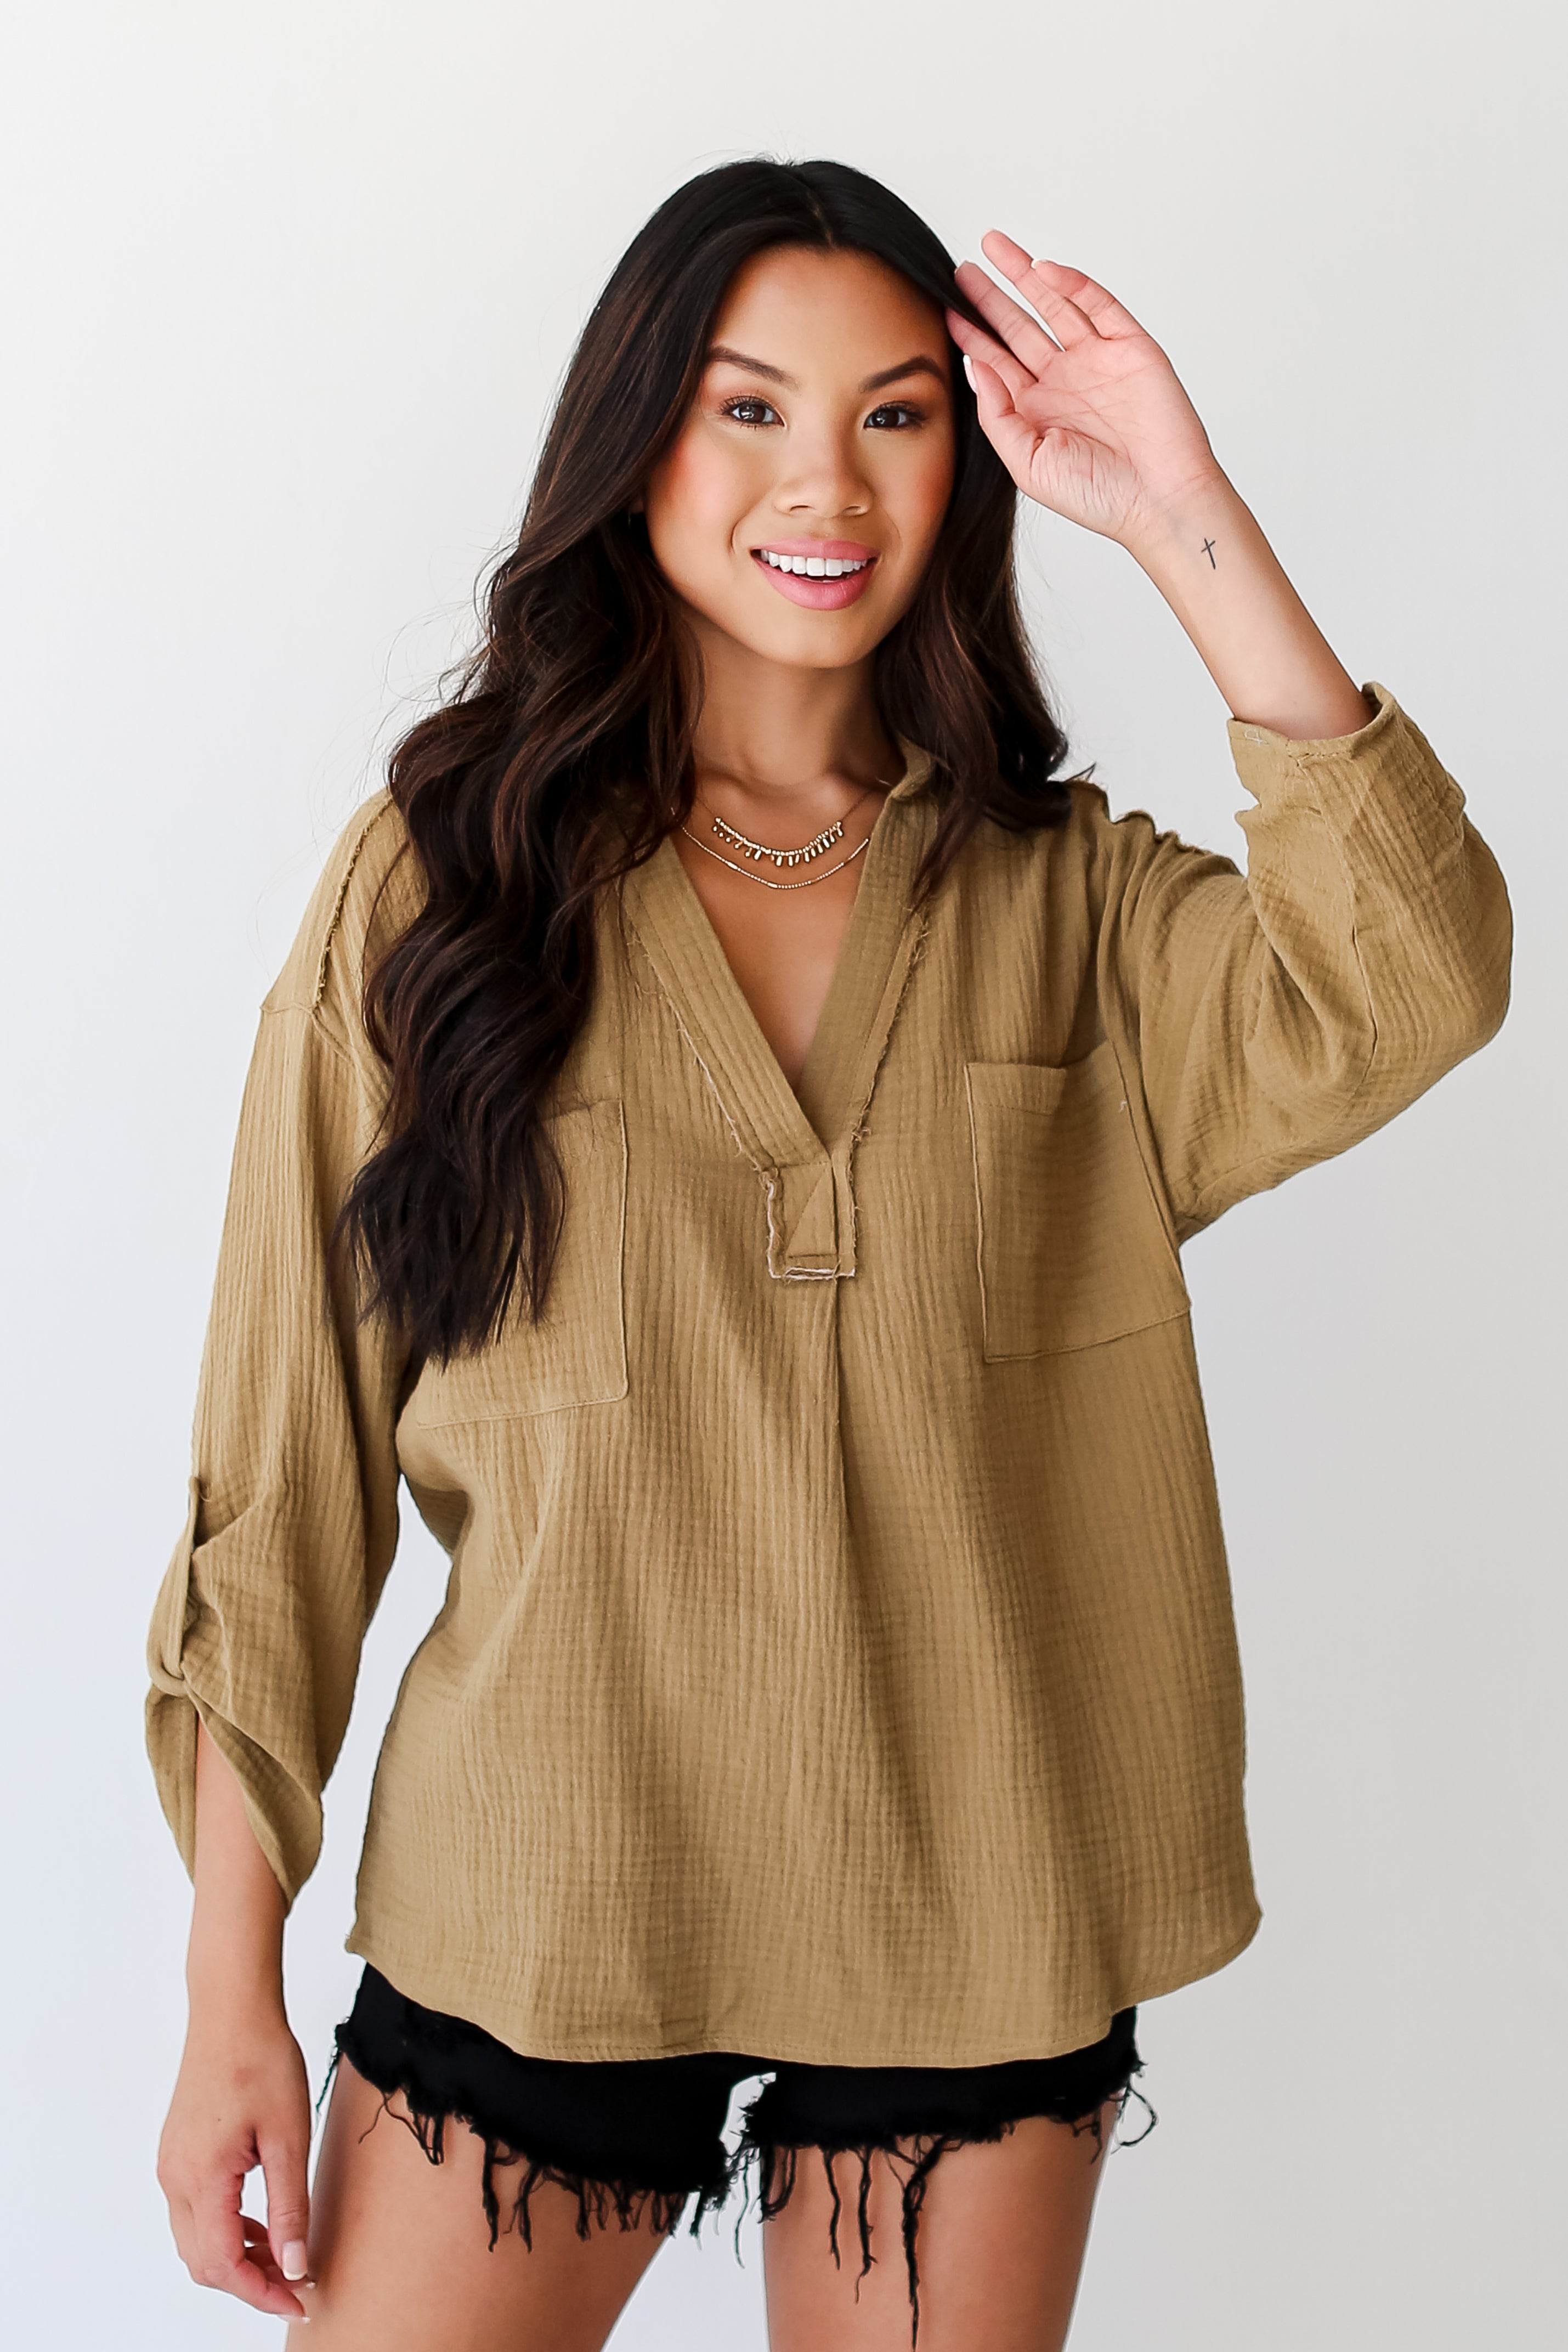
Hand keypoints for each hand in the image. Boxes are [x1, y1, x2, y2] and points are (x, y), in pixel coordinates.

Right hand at [157, 2008, 314, 2321]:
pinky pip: (195, 2212)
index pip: (223, 2265)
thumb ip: (289, 2208)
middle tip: (296, 2283)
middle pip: (203, 2262)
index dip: (261, 2292)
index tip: (300, 2300)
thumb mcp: (288, 2137)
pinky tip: (260, 2223)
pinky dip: (226, 2230)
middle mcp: (175, 2178)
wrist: (232, 2011)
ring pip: (196, 2241)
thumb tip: (294, 2266)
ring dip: (236, 2258)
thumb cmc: (262, 2061)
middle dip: (249, 2282)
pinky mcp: (177, 2153)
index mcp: (201, 2177)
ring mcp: (171, 2166)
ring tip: (284, 2255)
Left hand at [946, 231, 1223, 549]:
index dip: (971, 334)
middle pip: (1019, 326)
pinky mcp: (1131, 347)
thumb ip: (998, 417)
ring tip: (994, 247)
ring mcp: (1097, 360)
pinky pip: (1099, 306)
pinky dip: (1073, 285)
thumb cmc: (1096, 495)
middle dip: (990, 297)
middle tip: (962, 269)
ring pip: (1054, 305)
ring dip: (1025, 276)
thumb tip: (976, 367)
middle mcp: (1064, 380)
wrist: (1158, 501)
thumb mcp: (1028, 464)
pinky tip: (1043, 270)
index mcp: (1036, 409)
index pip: (996, 361)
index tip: (944, 309)